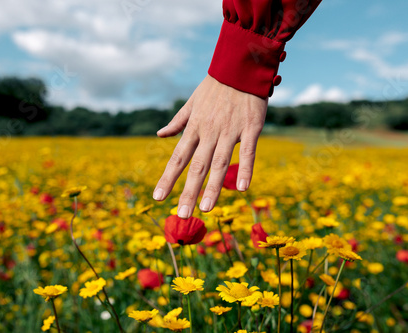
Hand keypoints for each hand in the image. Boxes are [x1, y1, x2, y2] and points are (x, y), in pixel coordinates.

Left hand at [153, 74, 266, 218]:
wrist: (239, 65)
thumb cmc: (215, 86)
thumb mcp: (191, 102)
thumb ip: (177, 122)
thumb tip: (159, 135)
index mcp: (194, 127)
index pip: (177, 158)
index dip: (167, 178)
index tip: (158, 197)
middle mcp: (209, 132)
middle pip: (196, 166)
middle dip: (188, 191)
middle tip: (181, 214)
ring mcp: (230, 130)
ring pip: (219, 163)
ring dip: (213, 187)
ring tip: (206, 208)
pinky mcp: (251, 127)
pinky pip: (248, 151)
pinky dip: (245, 169)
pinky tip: (242, 189)